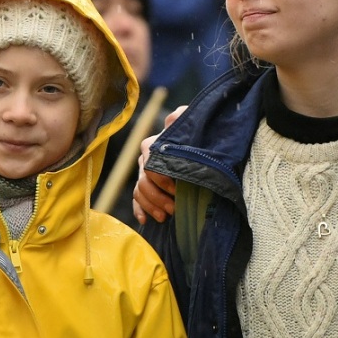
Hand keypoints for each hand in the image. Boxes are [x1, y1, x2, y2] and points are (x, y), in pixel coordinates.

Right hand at [132, 106, 185, 223]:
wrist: (200, 144)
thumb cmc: (196, 134)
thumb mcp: (191, 123)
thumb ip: (181, 117)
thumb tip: (170, 121)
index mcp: (153, 146)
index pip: (150, 166)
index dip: (162, 180)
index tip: (178, 190)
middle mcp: (146, 160)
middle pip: (143, 182)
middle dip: (157, 197)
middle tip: (173, 208)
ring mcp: (145, 174)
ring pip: (139, 192)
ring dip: (151, 206)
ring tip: (165, 217)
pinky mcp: (147, 186)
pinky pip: (137, 199)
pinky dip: (140, 210)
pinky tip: (146, 220)